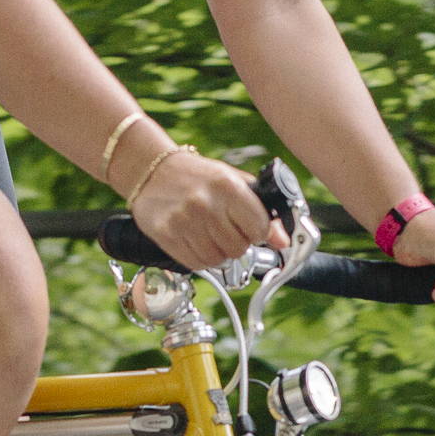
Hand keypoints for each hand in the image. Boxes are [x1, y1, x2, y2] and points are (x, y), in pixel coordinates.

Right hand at [131, 149, 285, 271]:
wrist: (151, 170)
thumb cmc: (196, 176)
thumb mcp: (232, 182)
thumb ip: (261, 210)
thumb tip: (283, 241)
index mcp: (227, 186)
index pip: (259, 228)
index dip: (258, 233)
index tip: (251, 228)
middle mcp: (206, 204)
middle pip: (239, 249)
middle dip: (237, 243)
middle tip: (226, 230)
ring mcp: (184, 220)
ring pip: (218, 260)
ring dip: (218, 253)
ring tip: (209, 234)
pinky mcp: (166, 234)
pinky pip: (196, 264)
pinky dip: (200, 258)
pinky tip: (195, 240)